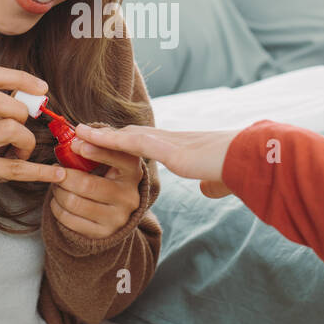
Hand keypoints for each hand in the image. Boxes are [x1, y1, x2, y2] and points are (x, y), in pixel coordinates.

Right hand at [0, 66, 66, 182]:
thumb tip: (34, 93)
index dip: (20, 78)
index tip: (42, 89)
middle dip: (20, 110)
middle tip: (24, 123)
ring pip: (9, 129)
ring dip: (27, 139)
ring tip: (23, 149)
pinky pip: (16, 168)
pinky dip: (41, 171)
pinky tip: (56, 173)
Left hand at [50, 139, 143, 238]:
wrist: (116, 213)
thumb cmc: (108, 176)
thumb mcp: (111, 159)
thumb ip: (99, 143)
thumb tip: (80, 131)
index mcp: (132, 172)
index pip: (117, 158)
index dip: (94, 150)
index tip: (74, 144)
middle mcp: (129, 196)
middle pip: (86, 184)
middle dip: (63, 175)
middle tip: (55, 170)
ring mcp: (117, 218)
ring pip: (73, 202)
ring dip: (57, 191)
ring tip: (56, 185)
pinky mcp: (103, 234)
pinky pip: (68, 219)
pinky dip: (56, 207)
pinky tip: (59, 201)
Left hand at [73, 123, 239, 198]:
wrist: (249, 160)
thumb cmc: (237, 169)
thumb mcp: (218, 180)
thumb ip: (210, 184)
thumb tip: (208, 189)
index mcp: (178, 150)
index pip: (143, 145)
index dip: (122, 144)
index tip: (103, 144)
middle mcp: (168, 141)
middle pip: (129, 138)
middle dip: (104, 138)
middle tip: (79, 136)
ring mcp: (166, 141)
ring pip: (123, 137)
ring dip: (98, 137)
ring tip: (74, 134)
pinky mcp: (166, 147)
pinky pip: (129, 142)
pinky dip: (106, 138)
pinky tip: (87, 136)